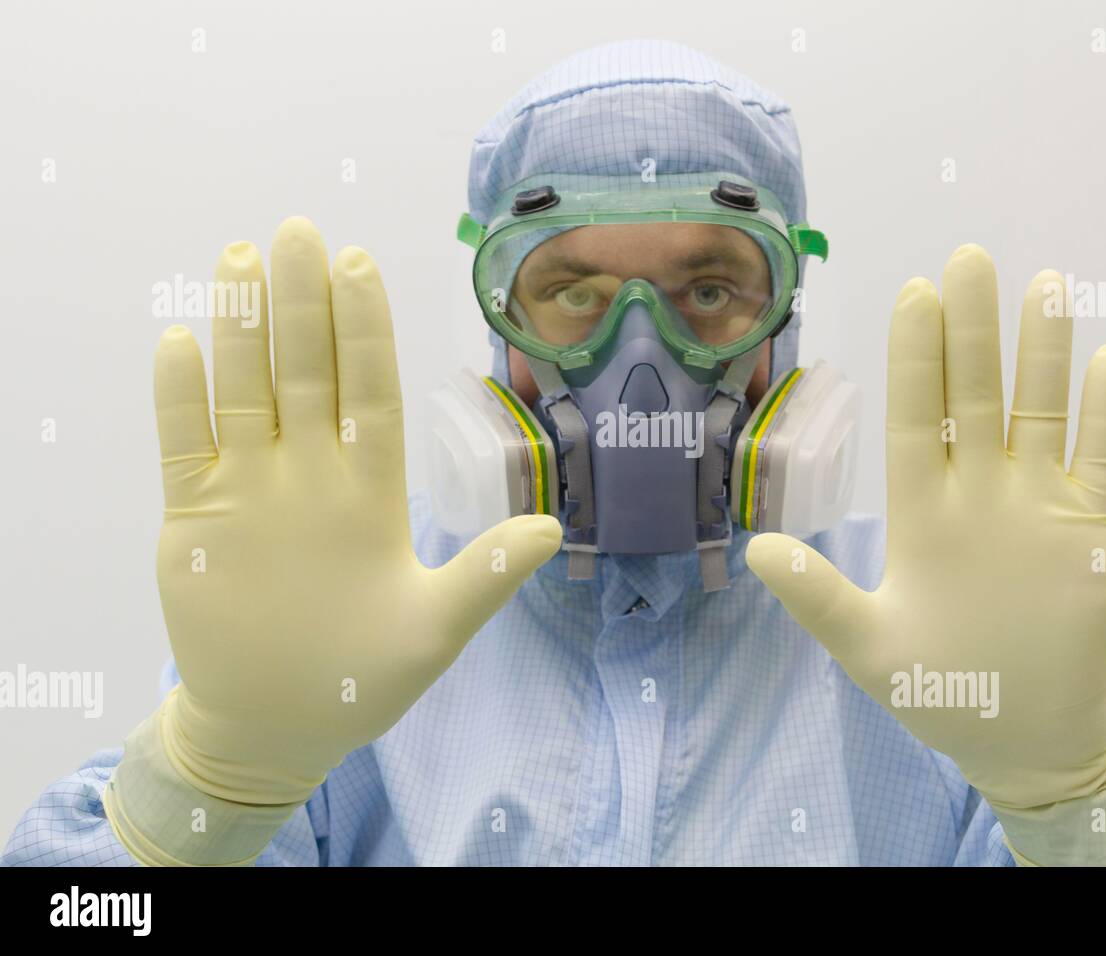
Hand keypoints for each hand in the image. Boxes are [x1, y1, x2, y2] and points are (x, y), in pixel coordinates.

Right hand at [149, 217, 559, 805]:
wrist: (275, 725)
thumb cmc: (361, 678)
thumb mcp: (436, 629)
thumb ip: (487, 575)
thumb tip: (557, 528)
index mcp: (372, 489)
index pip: (370, 391)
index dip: (366, 331)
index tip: (363, 266)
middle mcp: (311, 474)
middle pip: (307, 372)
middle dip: (304, 305)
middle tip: (300, 230)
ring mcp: (250, 490)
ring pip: (245, 390)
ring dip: (242, 328)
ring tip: (242, 257)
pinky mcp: (194, 516)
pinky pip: (183, 444)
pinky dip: (180, 399)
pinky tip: (180, 343)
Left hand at [748, 244, 1105, 862]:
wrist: (1023, 734)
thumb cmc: (940, 691)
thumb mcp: (867, 647)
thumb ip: (817, 597)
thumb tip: (754, 550)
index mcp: (921, 510)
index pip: (917, 415)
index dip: (916, 357)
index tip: (915, 295)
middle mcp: (977, 492)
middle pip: (976, 395)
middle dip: (972, 331)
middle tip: (969, 258)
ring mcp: (1037, 505)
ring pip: (1040, 411)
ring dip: (1043, 353)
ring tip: (1044, 287)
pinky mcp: (1089, 529)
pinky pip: (1102, 460)